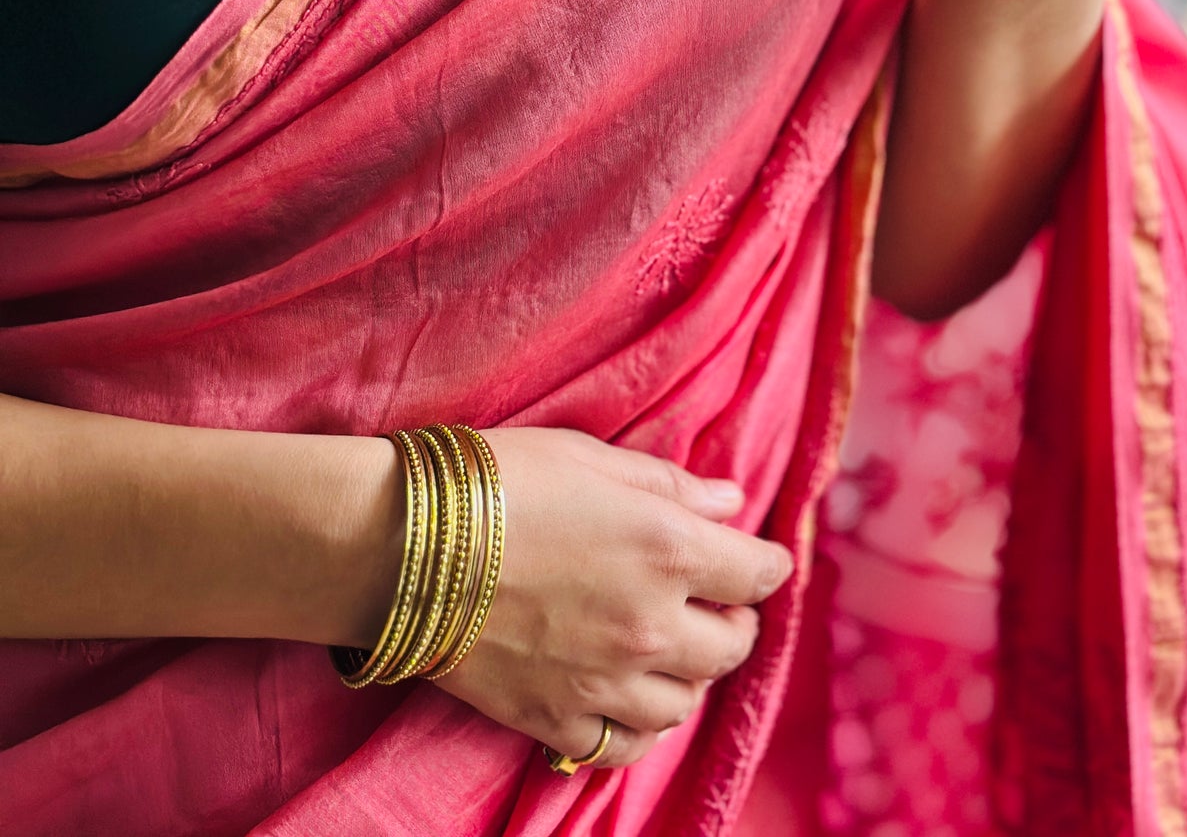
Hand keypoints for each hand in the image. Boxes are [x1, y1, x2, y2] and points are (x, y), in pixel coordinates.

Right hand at [430, 428, 792, 770]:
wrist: (403, 546)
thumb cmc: (498, 482)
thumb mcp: (592, 458)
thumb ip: (670, 486)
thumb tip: (730, 504)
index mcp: (668, 549)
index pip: (756, 572)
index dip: (765, 562)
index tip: (758, 557)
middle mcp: (650, 624)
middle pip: (730, 646)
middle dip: (734, 621)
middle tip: (718, 601)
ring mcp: (604, 681)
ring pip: (684, 702)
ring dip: (690, 674)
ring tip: (673, 648)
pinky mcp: (555, 719)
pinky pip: (624, 746)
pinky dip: (640, 727)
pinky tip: (631, 698)